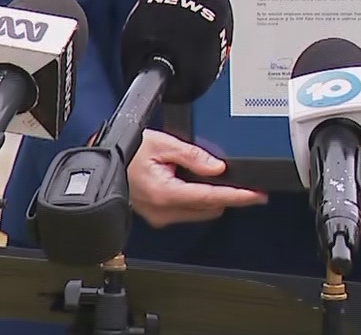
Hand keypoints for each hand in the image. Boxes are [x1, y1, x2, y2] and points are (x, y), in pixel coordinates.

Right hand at [127, 129, 267, 228]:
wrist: (103, 162)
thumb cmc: (126, 151)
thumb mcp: (162, 144)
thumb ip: (192, 155)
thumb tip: (217, 167)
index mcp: (166, 194)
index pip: (211, 198)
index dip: (238, 196)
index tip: (257, 195)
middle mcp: (164, 211)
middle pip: (209, 208)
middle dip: (228, 196)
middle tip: (244, 182)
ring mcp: (161, 216)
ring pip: (200, 211)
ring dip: (212, 198)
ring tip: (215, 177)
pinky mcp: (159, 216)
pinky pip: (187, 210)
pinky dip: (198, 199)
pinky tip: (197, 182)